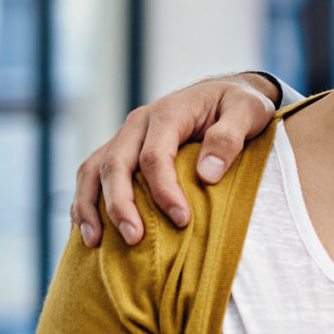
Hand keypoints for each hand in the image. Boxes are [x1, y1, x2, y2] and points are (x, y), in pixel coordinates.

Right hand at [70, 74, 278, 246]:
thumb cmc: (240, 104)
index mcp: (168, 112)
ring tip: (94, 241)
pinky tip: (88, 230)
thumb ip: (229, 138)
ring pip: (94, 169)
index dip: (164, 190)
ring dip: (89, 206)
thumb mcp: (249, 111)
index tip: (182, 220)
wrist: (227, 91)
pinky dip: (85, 201)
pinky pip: (93, 174)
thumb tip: (206, 175)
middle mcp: (139, 123)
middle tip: (133, 239)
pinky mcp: (122, 149)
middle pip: (116, 164)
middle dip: (120, 205)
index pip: (155, 155)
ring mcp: (126, 136)